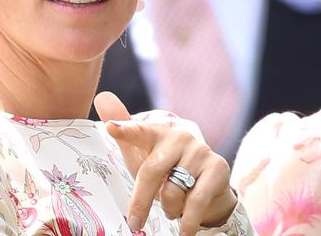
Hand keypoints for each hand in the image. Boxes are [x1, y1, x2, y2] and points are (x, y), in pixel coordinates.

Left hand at [95, 92, 237, 235]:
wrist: (207, 179)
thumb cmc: (167, 164)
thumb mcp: (142, 151)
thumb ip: (125, 129)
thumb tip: (102, 97)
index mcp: (158, 131)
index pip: (139, 130)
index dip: (125, 129)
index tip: (110, 128)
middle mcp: (180, 137)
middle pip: (152, 171)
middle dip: (140, 201)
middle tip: (134, 223)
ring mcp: (200, 151)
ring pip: (172, 191)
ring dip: (168, 208)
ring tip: (171, 209)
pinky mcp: (218, 168)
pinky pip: (195, 202)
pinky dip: (187, 222)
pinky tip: (184, 233)